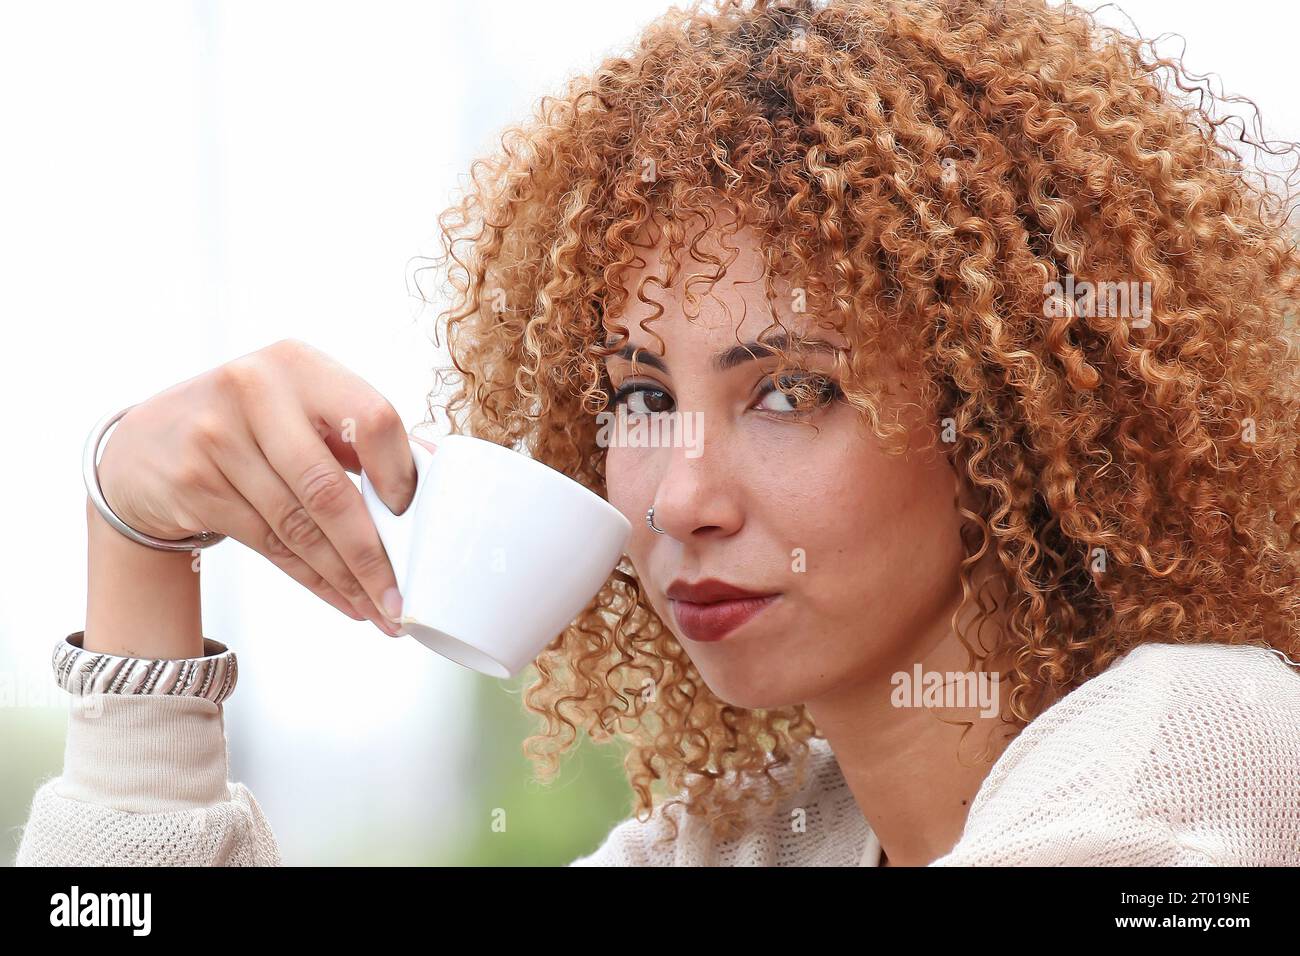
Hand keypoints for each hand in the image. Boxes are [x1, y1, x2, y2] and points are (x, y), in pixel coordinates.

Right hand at [96, 338, 424, 635]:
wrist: (147, 445)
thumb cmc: (252, 425)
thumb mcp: (301, 408)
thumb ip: (360, 433)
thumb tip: (434, 471)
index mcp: (300, 363)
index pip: (372, 417)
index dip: (399, 474)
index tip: (415, 521)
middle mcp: (255, 390)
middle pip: (329, 487)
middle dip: (372, 555)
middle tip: (402, 599)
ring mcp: (216, 436)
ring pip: (298, 526)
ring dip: (345, 578)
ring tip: (380, 610)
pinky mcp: (192, 482)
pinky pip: (268, 544)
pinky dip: (311, 578)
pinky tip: (340, 599)